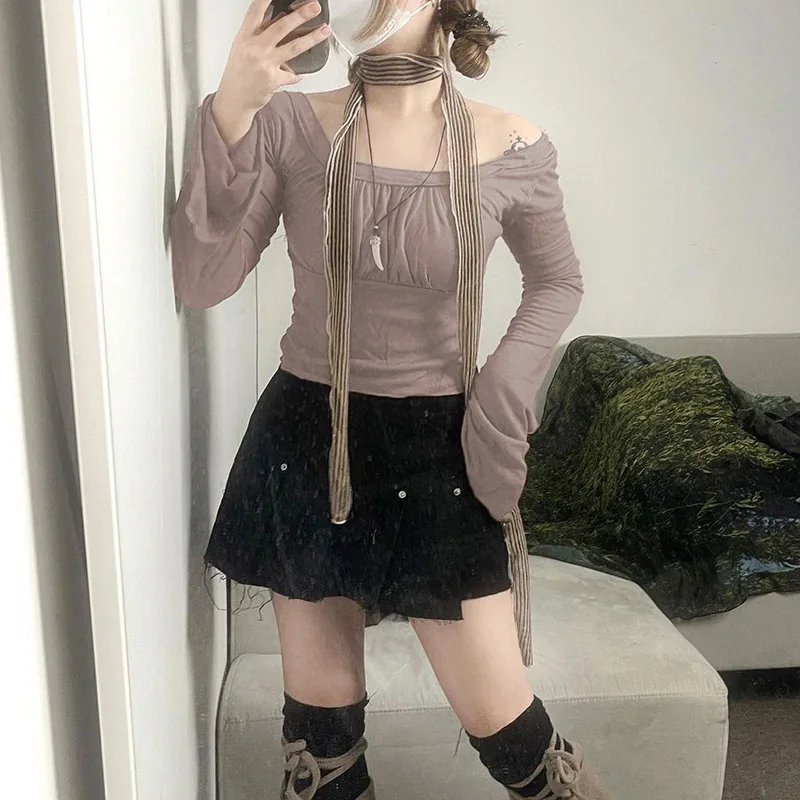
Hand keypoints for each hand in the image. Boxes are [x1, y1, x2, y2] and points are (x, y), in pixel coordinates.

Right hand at [215, 0, 330, 115]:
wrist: (234, 98)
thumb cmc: (239, 72)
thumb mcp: (243, 47)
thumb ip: (258, 33)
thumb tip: (279, 18)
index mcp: (246, 36)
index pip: (256, 10)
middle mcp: (255, 47)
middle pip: (281, 27)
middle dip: (301, 15)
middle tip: (315, 7)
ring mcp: (265, 64)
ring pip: (293, 48)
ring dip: (312, 38)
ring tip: (325, 30)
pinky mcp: (273, 80)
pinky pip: (292, 74)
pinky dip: (296, 74)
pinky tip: (299, 74)